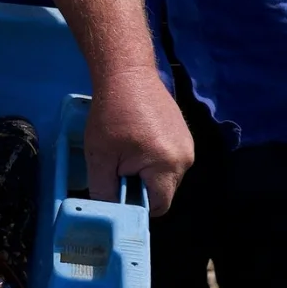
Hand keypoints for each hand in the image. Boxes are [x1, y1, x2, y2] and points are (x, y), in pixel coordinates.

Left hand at [85, 65, 194, 216]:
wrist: (127, 73)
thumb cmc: (111, 113)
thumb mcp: (99, 156)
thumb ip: (104, 190)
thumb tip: (106, 214)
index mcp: (168, 165)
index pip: (158, 206)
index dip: (136, 206)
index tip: (118, 192)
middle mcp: (185, 158)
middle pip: (164, 191)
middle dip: (141, 187)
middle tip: (118, 167)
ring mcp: (187, 144)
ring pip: (166, 175)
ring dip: (147, 171)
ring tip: (126, 150)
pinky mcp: (183, 134)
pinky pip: (169, 159)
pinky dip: (153, 157)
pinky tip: (136, 140)